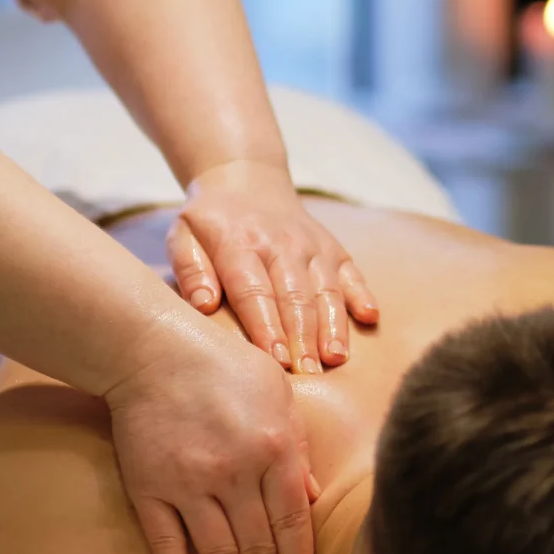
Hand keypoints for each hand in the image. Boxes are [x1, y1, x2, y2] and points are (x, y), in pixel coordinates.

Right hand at [105, 321, 319, 553]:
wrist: (156, 350)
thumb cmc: (226, 366)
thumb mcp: (280, 394)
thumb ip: (298, 447)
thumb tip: (312, 499)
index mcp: (274, 450)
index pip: (293, 522)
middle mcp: (235, 473)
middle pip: (259, 546)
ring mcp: (189, 484)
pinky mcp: (150, 489)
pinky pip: (167, 544)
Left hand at [166, 160, 378, 371]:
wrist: (246, 180)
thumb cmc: (210, 221)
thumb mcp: (183, 236)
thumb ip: (189, 270)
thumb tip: (203, 305)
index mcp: (240, 243)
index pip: (255, 291)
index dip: (266, 326)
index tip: (274, 360)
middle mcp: (282, 244)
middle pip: (296, 296)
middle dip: (303, 337)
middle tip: (308, 374)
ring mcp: (312, 245)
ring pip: (326, 289)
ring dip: (333, 325)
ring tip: (336, 358)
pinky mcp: (333, 249)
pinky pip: (351, 273)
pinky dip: (362, 294)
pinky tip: (370, 317)